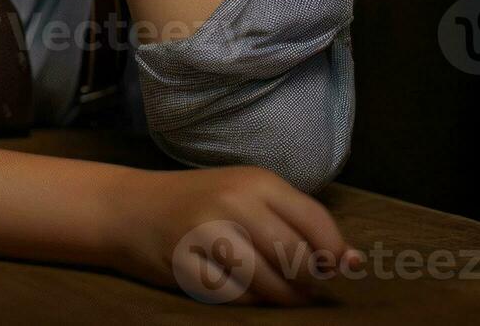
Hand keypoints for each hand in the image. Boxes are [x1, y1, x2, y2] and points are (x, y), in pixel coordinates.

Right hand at [105, 165, 364, 305]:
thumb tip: (352, 262)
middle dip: (307, 283)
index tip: (337, 269)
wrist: (128, 207)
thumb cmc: (198, 202)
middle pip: (297, 258)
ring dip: (281, 298)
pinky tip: (239, 287)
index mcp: (256, 180)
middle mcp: (235, 201)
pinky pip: (236, 296)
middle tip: (302, 287)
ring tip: (276, 293)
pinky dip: (246, 299)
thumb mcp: (245, 195)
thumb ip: (294, 221)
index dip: (333, 254)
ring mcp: (209, 232)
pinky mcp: (188, 263)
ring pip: (270, 282)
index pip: (316, 222)